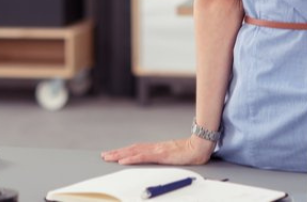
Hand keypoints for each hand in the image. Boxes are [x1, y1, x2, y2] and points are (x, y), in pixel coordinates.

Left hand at [101, 136, 215, 165]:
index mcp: (158, 148)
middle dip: (117, 152)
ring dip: (120, 154)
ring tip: (109, 157)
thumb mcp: (175, 156)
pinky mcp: (161, 155)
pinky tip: (123, 160)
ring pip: (134, 152)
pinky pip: (143, 157)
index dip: (124, 151)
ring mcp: (157, 150)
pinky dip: (131, 158)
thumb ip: (166, 157)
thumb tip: (159, 160)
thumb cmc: (191, 152)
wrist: (201, 147)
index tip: (114, 153)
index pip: (137, 149)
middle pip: (132, 149)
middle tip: (105, 155)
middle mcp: (155, 147)